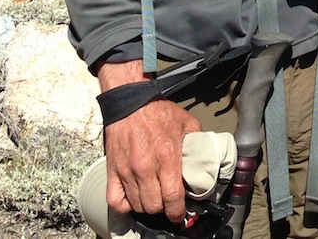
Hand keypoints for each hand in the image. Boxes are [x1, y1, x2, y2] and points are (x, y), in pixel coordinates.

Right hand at [97, 62, 201, 221]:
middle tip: (169, 204)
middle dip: (164, 209)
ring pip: (137, 205)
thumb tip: (204, 161)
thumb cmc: (157, 112)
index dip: (178, 211)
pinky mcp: (112, 170)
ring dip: (148, 207)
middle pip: (154, 205)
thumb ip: (196, 144)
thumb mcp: (186, 123)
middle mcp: (145, 166)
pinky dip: (125, 206)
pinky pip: (115, 200)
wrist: (130, 102)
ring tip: (155, 200)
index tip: (181, 215)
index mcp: (166, 155)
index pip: (172, 196)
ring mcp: (126, 170)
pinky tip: (134, 200)